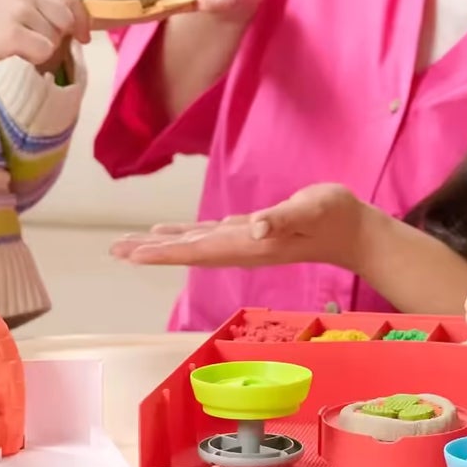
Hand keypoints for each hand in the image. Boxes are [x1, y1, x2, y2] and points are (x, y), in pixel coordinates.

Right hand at [0, 0, 88, 73]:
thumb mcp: (0, 2)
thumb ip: (30, 5)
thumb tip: (67, 23)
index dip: (80, 19)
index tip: (84, 37)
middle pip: (67, 18)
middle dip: (62, 37)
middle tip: (42, 50)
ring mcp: (18, 11)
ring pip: (55, 38)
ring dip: (42, 50)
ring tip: (15, 50)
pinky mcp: (12, 34)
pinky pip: (44, 52)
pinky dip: (35, 60)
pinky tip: (14, 56)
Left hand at [112, 183, 372, 270]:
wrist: (353, 229)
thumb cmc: (334, 216)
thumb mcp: (310, 211)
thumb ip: (284, 219)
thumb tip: (257, 227)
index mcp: (249, 245)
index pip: (198, 251)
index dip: (164, 252)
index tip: (133, 255)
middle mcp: (241, 248)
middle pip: (188, 252)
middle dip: (151, 252)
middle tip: (114, 251)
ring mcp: (244, 242)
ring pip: (194, 245)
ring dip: (162, 245)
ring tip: (130, 246)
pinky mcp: (250, 232)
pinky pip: (208, 236)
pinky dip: (185, 235)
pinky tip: (171, 233)